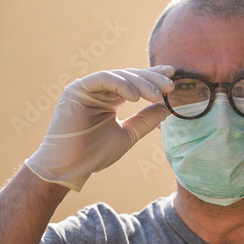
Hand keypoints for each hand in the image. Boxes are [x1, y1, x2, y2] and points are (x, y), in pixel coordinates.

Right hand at [25, 65, 174, 190]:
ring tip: (156, 95)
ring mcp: (89, 88)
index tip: (173, 76)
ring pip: (119, 76)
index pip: (136, 83)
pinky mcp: (77, 89)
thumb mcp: (129, 134)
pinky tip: (135, 97)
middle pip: (131, 77)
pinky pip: (103, 79)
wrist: (70, 168)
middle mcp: (101, 91)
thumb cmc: (96, 154)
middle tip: (170, 86)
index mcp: (112, 99)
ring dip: (140, 83)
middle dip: (152, 79)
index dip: (154, 77)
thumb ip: (147, 119)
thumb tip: (168, 106)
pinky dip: (121, 85)